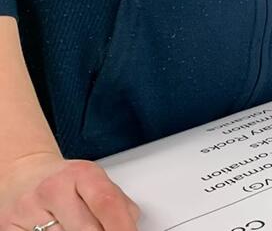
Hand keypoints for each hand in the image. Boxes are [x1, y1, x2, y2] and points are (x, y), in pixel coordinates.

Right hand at [0, 152, 139, 230]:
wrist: (25, 175)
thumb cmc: (66, 181)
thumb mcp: (96, 182)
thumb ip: (118, 204)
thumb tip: (131, 225)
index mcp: (81, 174)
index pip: (107, 204)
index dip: (122, 227)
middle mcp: (52, 190)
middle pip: (87, 230)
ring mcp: (28, 210)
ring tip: (74, 226)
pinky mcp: (10, 228)